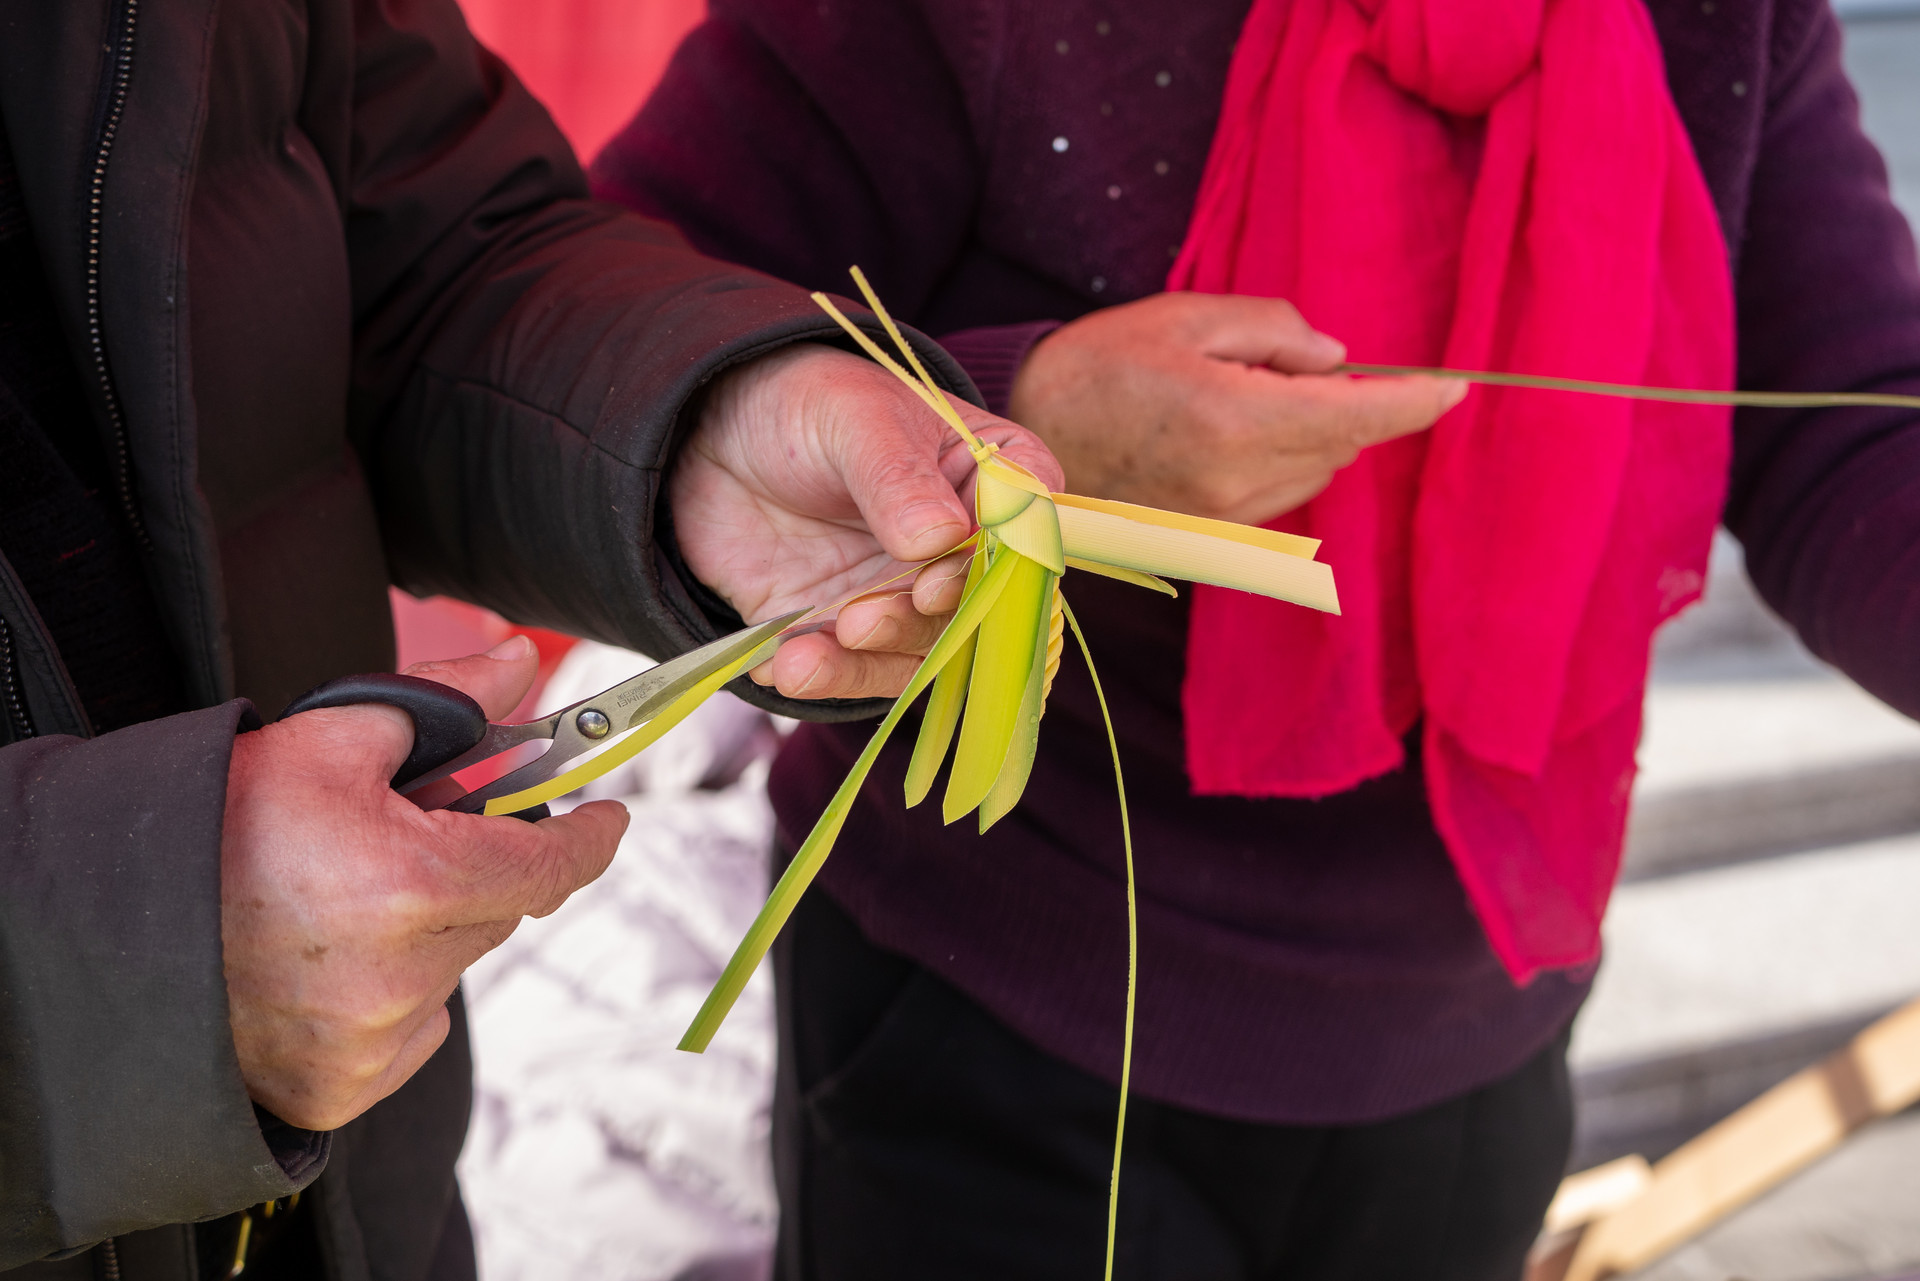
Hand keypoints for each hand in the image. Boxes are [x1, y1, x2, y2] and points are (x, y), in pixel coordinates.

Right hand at [220, 637, 627, 1130]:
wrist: (111, 923)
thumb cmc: (215, 826)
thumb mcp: (328, 738)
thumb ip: (444, 701)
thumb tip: (519, 669)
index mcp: (413, 887)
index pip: (549, 866)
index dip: (588, 837)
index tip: (607, 817)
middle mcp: (402, 978)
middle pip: (498, 907)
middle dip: (474, 863)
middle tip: (411, 833)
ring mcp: (372, 1043)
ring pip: (453, 966)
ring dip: (427, 927)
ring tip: (342, 896)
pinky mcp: (342, 1088)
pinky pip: (412, 1029)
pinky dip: (392, 993)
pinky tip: (327, 958)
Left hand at [672, 343, 1062, 700]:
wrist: (717, 437)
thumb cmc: (809, 405)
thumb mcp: (854, 419)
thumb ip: (895, 477)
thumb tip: (939, 538)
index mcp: (990, 478)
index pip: (1027, 525)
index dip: (997, 564)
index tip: (939, 578)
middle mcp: (962, 551)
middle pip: (976, 608)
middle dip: (921, 625)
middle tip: (861, 618)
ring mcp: (907, 597)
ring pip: (917, 654)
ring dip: (867, 663)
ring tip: (806, 654)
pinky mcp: (850, 633)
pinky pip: (853, 672)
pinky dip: (822, 678)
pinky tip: (782, 664)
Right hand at [1007, 292, 1465, 524]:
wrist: (1022, 438)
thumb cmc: (1098, 365)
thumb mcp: (1185, 315)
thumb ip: (1274, 330)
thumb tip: (1335, 359)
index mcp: (1234, 419)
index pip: (1358, 416)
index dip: (1416, 400)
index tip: (1456, 385)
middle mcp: (1237, 482)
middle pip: (1342, 444)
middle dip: (1344, 401)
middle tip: (1281, 362)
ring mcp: (1223, 520)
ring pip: (1316, 474)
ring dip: (1311, 433)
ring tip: (1239, 397)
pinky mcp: (1209, 540)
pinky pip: (1280, 499)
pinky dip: (1281, 463)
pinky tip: (1229, 434)